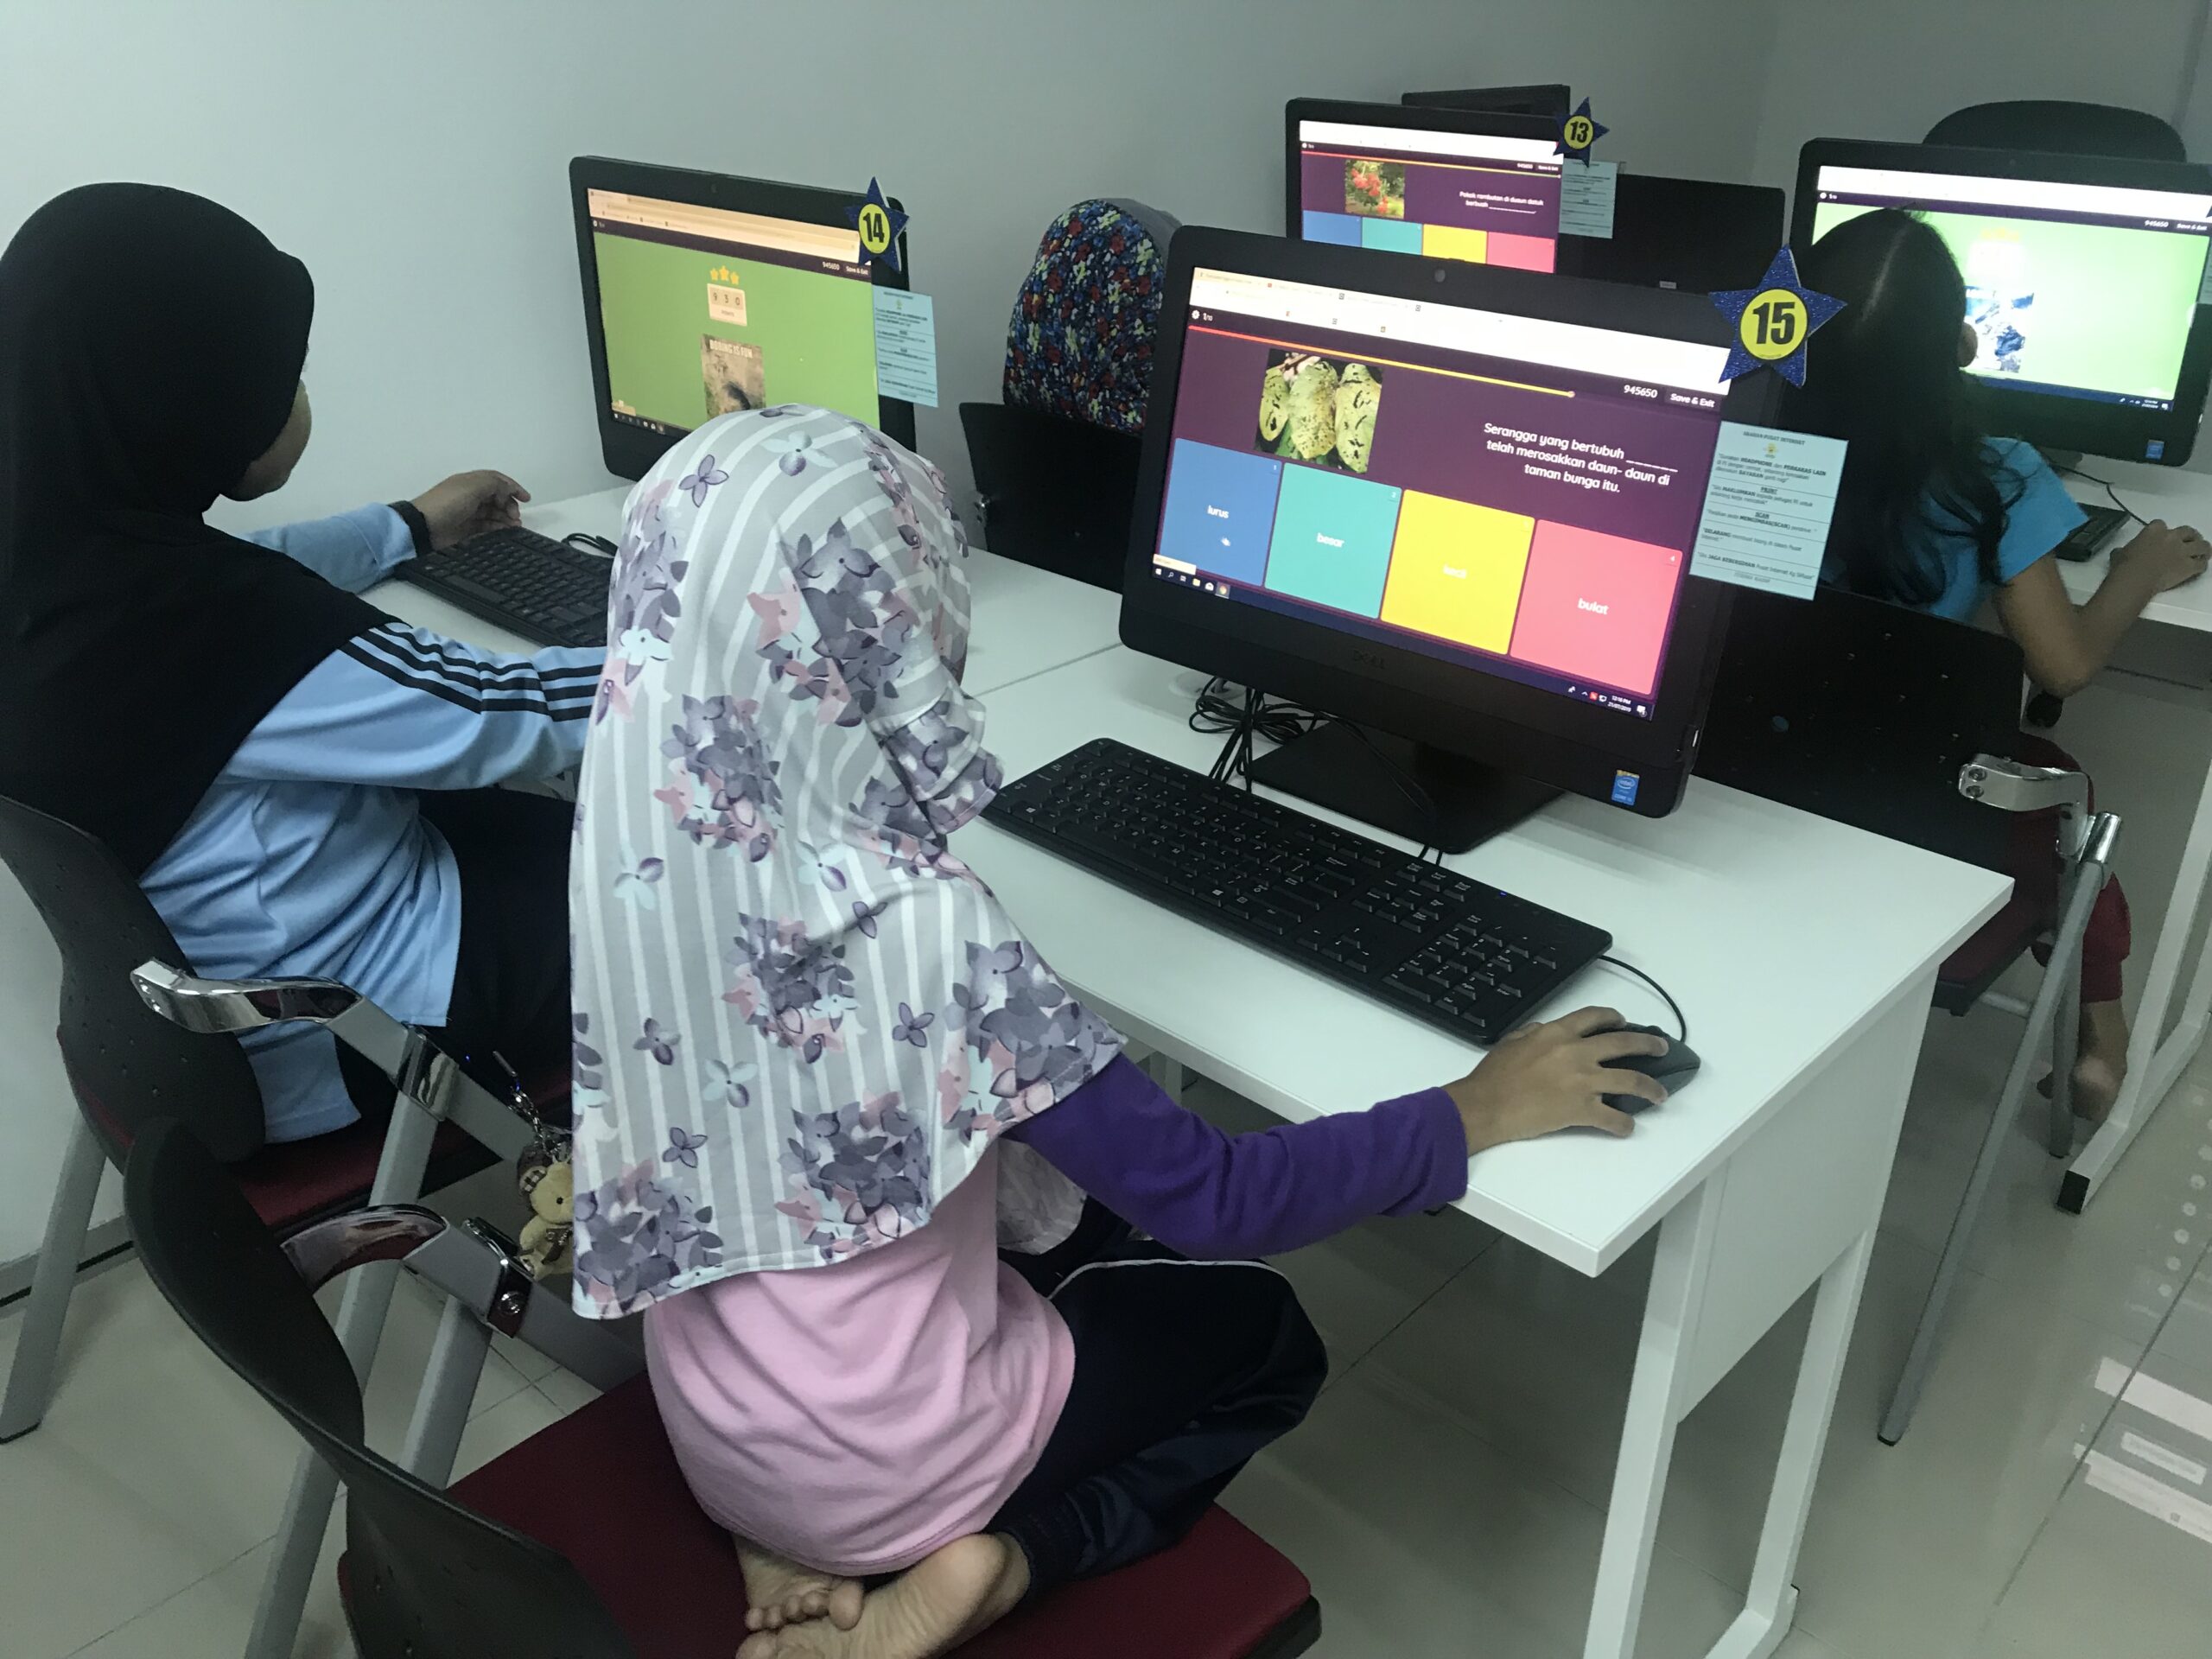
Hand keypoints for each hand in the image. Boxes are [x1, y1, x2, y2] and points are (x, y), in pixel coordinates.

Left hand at [411, 470, 529, 550]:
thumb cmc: (446, 504)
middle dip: (510, 504)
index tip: (526, 497)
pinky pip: (487, 525)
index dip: (512, 487)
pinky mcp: (466, 528)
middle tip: (516, 515)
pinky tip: (505, 530)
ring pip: (494, 512)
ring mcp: (468, 512)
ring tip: (515, 525)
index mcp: (471, 482)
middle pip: (497, 497)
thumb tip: (508, 490)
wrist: (424, 527)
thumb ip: (494, 484)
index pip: (496, 480)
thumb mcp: (473, 487)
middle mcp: (470, 495)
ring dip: (506, 517)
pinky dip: (498, 527)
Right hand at [1443, 1006, 1666, 1153]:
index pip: (1594, 1017)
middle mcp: (1576, 1052)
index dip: (1613, 1017)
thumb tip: (1545, 1031)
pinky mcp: (1582, 1109)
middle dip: (1648, 1045)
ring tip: (1661, 1094)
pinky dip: (1623, 1124)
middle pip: (1623, 1043)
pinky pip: (1612, 1118)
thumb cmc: (1493, 1075)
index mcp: (1557, 1033)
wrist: (1487, 1105)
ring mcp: (1583, 1081)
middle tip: (1661, 1048)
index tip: (1624, 1022)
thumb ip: (1533, 1033)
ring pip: (1630, 1080)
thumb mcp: (1511, 1041)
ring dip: (1650, 1087)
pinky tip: (1628, 1128)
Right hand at [2113, 519, 2207, 591]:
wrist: (2134, 581)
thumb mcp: (2119, 553)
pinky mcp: (2189, 566)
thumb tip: (2121, 552)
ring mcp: (2182, 551)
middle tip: (2189, 542)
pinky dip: (2201, 565)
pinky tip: (2199, 568)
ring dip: (2202, 549)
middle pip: (2188, 531)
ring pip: (2202, 545)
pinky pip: (2201, 564)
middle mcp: (2171, 537)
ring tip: (2201, 553)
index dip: (2162, 531)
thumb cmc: (2124, 566)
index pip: (2161, 524)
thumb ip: (2125, 549)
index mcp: (2153, 530)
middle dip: (2190, 536)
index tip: (2160, 538)